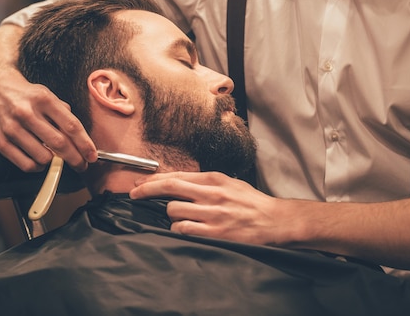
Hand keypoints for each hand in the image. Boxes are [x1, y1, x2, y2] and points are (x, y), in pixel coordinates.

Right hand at [0, 68, 96, 171]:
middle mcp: (27, 113)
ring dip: (55, 163)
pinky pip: (25, 164)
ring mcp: (12, 128)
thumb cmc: (26, 94)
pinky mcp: (1, 142)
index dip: (85, 144)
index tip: (92, 155)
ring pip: (43, 157)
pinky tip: (41, 161)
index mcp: (43, 100)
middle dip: (75, 159)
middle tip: (82, 165)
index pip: (71, 126)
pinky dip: (38, 167)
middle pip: (59, 143)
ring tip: (57, 158)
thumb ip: (64, 114)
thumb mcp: (48, 95)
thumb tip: (80, 138)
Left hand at [130, 171, 284, 244]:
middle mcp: (211, 194)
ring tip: (178, 218)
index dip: (154, 180)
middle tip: (134, 194)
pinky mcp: (214, 233)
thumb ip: (207, 183)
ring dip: (169, 215)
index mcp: (215, 179)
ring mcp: (212, 214)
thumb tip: (181, 184)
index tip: (140, 184)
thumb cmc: (253, 203)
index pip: (177, 175)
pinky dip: (178, 230)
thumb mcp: (231, 184)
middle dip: (147, 190)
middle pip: (170, 188)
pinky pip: (183, 229)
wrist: (274, 221)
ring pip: (173, 210)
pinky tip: (184, 230)